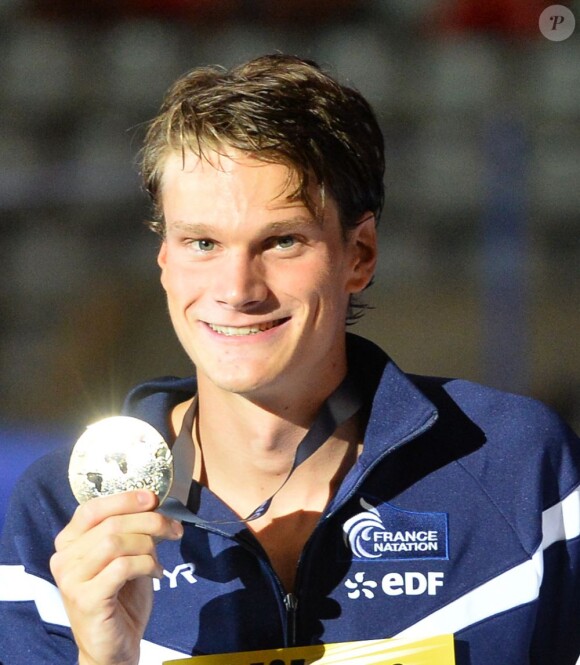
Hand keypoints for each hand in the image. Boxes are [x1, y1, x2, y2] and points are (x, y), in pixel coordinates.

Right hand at [50, 490, 182, 664]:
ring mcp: (72, 580)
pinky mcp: (86, 600)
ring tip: (158, 560)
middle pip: (111, 524)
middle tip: (174, 529)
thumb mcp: (124, 554)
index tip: (153, 498)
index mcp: (68, 542)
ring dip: (148, 545)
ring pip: (116, 542)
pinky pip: (123, 567)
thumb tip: (153, 502)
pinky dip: (146, 565)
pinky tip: (156, 574)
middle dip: (150, 522)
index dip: (124, 499)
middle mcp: (64, 558)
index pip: (92, 508)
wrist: (113, 646)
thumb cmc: (121, 595)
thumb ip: (129, 529)